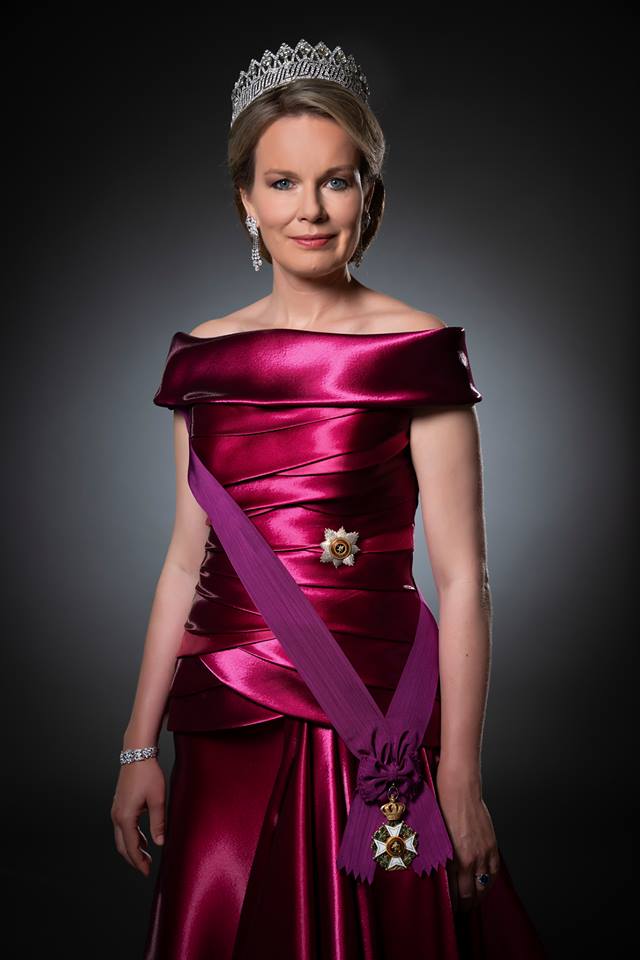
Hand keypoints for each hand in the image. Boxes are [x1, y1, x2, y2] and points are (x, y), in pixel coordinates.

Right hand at [111, 758, 165, 876]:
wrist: (137, 753)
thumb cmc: (148, 774)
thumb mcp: (157, 799)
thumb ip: (158, 823)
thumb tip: (160, 844)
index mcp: (126, 817)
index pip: (131, 847)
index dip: (139, 862)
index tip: (147, 872)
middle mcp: (117, 816)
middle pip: (122, 846)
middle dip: (134, 859)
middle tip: (146, 868)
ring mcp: (116, 809)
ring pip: (121, 837)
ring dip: (132, 848)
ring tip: (147, 855)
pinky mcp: (119, 804)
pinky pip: (122, 827)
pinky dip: (131, 837)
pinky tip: (143, 838)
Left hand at [435, 764, 499, 911]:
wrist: (460, 789)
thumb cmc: (442, 809)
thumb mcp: (436, 838)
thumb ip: (441, 859)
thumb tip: (441, 876)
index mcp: (454, 859)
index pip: (457, 893)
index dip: (455, 905)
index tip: (451, 910)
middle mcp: (471, 859)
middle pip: (472, 892)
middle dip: (467, 904)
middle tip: (462, 910)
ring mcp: (483, 852)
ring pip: (485, 884)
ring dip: (480, 895)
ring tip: (475, 901)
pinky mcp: (492, 844)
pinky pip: (494, 870)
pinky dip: (490, 880)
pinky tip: (486, 884)